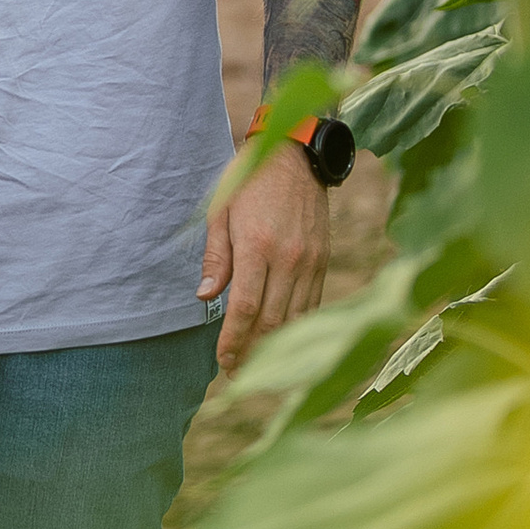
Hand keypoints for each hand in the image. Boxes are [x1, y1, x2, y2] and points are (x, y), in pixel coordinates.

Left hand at [200, 142, 329, 376]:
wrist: (296, 155)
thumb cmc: (250, 180)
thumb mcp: (221, 211)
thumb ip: (216, 257)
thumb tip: (206, 297)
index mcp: (257, 245)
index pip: (246, 307)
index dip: (233, 339)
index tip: (222, 360)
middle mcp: (288, 257)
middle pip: (272, 320)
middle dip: (252, 352)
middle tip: (236, 372)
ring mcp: (310, 260)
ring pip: (296, 317)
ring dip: (276, 346)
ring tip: (257, 365)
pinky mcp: (323, 260)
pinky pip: (313, 303)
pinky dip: (298, 326)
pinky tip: (283, 340)